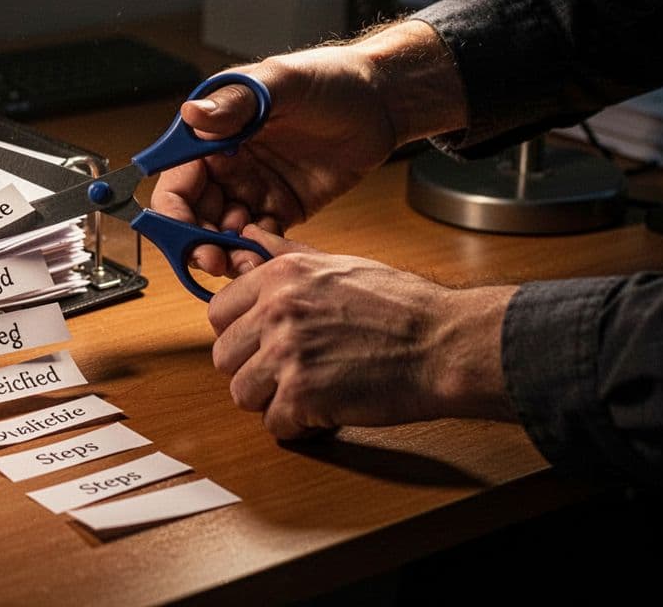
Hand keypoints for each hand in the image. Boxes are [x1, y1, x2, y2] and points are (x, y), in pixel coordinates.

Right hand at [151, 21, 466, 276]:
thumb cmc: (330, 79)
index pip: (177, 181)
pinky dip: (257, 254)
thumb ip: (236, 104)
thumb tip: (192, 115)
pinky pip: (258, 240)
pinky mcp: (280, 208)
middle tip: (216, 260)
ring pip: (223, 234)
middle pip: (193, 216)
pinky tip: (266, 259)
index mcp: (213, 135)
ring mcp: (252, 188)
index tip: (184, 237)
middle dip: (198, 243)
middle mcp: (226, 164)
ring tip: (246, 263)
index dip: (173, 213)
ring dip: (227, 253)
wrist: (381, 102)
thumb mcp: (281, 83)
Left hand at [208, 226, 516, 439]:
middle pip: (224, 356)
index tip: (259, 341)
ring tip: (309, 390)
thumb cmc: (403, 306)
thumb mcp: (338, 264)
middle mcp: (276, 311)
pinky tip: (324, 409)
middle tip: (289, 371)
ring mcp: (286, 354)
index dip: (239, 333)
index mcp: (281, 277)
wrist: (445, 343)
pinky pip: (274, 424)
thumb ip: (286, 254)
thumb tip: (250, 239)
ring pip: (241, 393)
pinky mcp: (302, 395)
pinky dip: (298, 425)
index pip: (218, 312)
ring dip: (272, 399)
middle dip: (252, 369)